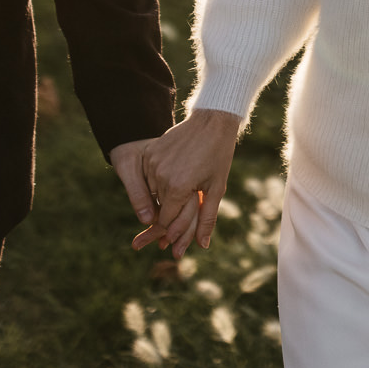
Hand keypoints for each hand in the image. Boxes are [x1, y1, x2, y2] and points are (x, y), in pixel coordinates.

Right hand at [125, 108, 240, 257]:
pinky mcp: (151, 153)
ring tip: (182, 187)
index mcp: (178, 188)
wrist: (212, 122)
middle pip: (160, 207)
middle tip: (182, 211)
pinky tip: (175, 173)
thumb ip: (206, 219)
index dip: (173, 229)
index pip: (167, 220)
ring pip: (154, 192)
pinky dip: (159, 180)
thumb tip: (203, 245)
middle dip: (170, 214)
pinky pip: (150, 175)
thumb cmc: (218, 156)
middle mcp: (161, 176)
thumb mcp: (216, 189)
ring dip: (165, 196)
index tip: (179, 234)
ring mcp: (153, 163)